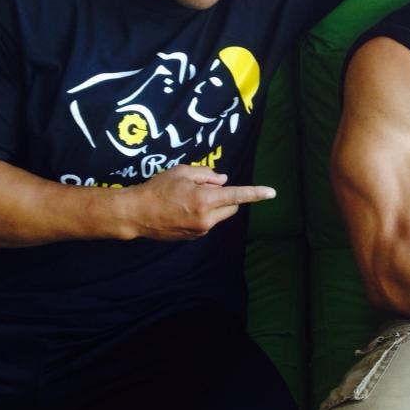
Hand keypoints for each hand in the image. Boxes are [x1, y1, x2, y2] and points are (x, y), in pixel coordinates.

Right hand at [120, 165, 275, 240]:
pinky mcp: (194, 237)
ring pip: (220, 215)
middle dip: (227, 197)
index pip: (238, 195)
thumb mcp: (182, 172)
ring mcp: (201, 230)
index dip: (256, 193)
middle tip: (204, 187)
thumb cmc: (158, 189)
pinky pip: (208, 222)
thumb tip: (224, 181)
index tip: (272, 193)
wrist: (137, 214)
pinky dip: (204, 214)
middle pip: (232, 206)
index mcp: (205, 199)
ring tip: (189, 199)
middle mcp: (207, 218)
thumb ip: (207, 174)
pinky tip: (183, 210)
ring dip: (214, 206)